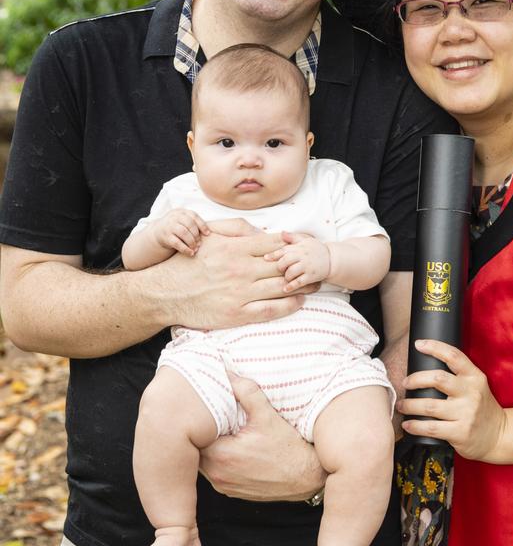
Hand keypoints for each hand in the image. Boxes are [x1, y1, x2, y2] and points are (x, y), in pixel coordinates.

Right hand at [153, 209, 208, 255]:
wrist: (157, 232)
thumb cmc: (176, 227)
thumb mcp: (183, 221)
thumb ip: (193, 223)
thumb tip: (208, 233)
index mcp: (181, 212)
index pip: (194, 216)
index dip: (202, 225)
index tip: (207, 234)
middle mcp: (174, 217)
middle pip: (189, 224)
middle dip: (196, 235)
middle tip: (200, 243)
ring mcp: (169, 226)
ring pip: (184, 233)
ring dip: (192, 242)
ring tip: (195, 248)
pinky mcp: (165, 237)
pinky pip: (177, 243)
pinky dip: (185, 249)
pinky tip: (190, 253)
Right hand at [155, 228, 308, 329]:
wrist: (164, 294)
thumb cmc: (186, 263)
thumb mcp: (208, 238)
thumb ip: (236, 231)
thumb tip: (261, 231)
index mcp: (235, 249)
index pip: (274, 243)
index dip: (293, 244)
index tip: (305, 245)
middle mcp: (241, 269)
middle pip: (283, 265)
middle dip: (302, 264)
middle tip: (316, 264)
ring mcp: (240, 293)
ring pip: (282, 287)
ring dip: (302, 284)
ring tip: (315, 282)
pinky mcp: (237, 314)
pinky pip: (271, 310)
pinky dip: (289, 305)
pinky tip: (299, 301)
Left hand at [199, 374, 325, 501]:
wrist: (305, 477)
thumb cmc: (288, 448)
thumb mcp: (267, 415)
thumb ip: (246, 392)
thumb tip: (229, 374)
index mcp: (221, 455)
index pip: (195, 435)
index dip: (199, 421)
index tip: (206, 411)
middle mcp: (218, 475)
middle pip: (196, 449)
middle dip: (203, 434)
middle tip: (213, 419)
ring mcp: (223, 485)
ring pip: (204, 462)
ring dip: (210, 448)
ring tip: (223, 432)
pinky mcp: (230, 491)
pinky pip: (215, 473)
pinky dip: (219, 461)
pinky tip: (233, 448)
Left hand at [264, 232, 330, 291]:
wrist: (332, 259)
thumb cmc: (316, 249)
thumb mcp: (305, 240)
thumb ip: (292, 237)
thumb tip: (281, 233)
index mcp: (298, 248)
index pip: (283, 250)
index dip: (273, 255)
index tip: (265, 259)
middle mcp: (302, 256)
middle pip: (284, 262)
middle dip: (279, 267)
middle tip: (280, 270)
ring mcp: (306, 267)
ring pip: (290, 273)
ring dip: (286, 276)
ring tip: (286, 277)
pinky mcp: (311, 276)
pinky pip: (298, 282)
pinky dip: (291, 286)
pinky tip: (285, 289)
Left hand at [397, 339, 507, 461]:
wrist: (499, 435)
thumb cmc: (480, 407)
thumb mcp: (476, 385)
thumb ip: (458, 375)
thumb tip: (425, 363)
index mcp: (475, 377)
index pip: (454, 356)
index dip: (435, 347)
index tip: (419, 344)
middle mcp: (471, 393)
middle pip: (438, 379)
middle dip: (415, 379)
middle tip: (405, 383)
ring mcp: (466, 413)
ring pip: (430, 406)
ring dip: (410, 405)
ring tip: (401, 405)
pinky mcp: (461, 433)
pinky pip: (431, 428)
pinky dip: (415, 426)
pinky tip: (407, 424)